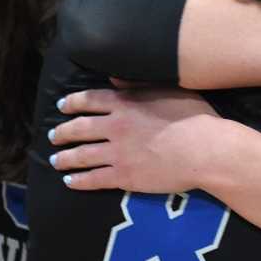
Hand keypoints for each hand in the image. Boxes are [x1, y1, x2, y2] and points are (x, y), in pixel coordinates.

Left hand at [46, 85, 226, 193]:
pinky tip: (70, 182)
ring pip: (81, 155)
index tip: (62, 106)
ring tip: (56, 161)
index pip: (89, 100)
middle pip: (78, 128)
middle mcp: (115, 126)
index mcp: (125, 102)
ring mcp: (117, 153)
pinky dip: (79, 180)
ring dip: (65, 158)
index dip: (72, 102)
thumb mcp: (169, 90)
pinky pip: (94, 179)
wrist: (206, 150)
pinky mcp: (124, 176)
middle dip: (62, 132)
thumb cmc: (195, 117)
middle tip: (54, 136)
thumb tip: (115, 78)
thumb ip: (139, 84)